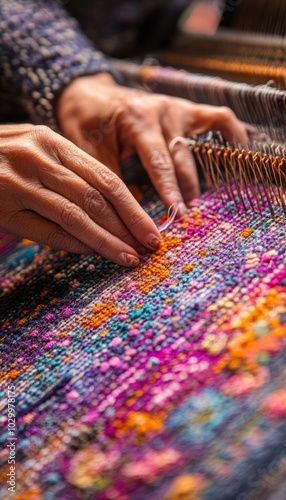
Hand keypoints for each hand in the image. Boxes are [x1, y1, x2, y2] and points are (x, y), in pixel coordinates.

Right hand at [0, 124, 161, 265]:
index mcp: (52, 141)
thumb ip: (70, 173)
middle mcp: (38, 158)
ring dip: (106, 240)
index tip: (152, 229)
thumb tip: (114, 213)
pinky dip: (74, 244)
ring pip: (75, 216)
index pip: (105, 178)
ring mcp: (18, 183)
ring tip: (128, 257)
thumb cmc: (4, 157)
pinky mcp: (4, 208)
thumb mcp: (37, 150)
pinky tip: (93, 253)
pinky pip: (46, 231)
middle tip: (149, 247)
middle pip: (96, 198)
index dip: (133, 207)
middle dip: (128, 225)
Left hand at [57, 73, 247, 215]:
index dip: (170, 192)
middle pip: (182, 158)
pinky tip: (236, 156)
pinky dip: (232, 136)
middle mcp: (163, 110)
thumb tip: (123, 216)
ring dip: (205, 174)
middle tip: (187, 218)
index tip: (177, 216)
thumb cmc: (85, 121)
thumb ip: (108, 179)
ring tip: (202, 200)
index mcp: (138, 119)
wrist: (87, 90)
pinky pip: (219, 119)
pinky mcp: (186, 108)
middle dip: (186, 191)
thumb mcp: (88, 150)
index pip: (159, 163)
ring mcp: (178, 107)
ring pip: (203, 143)